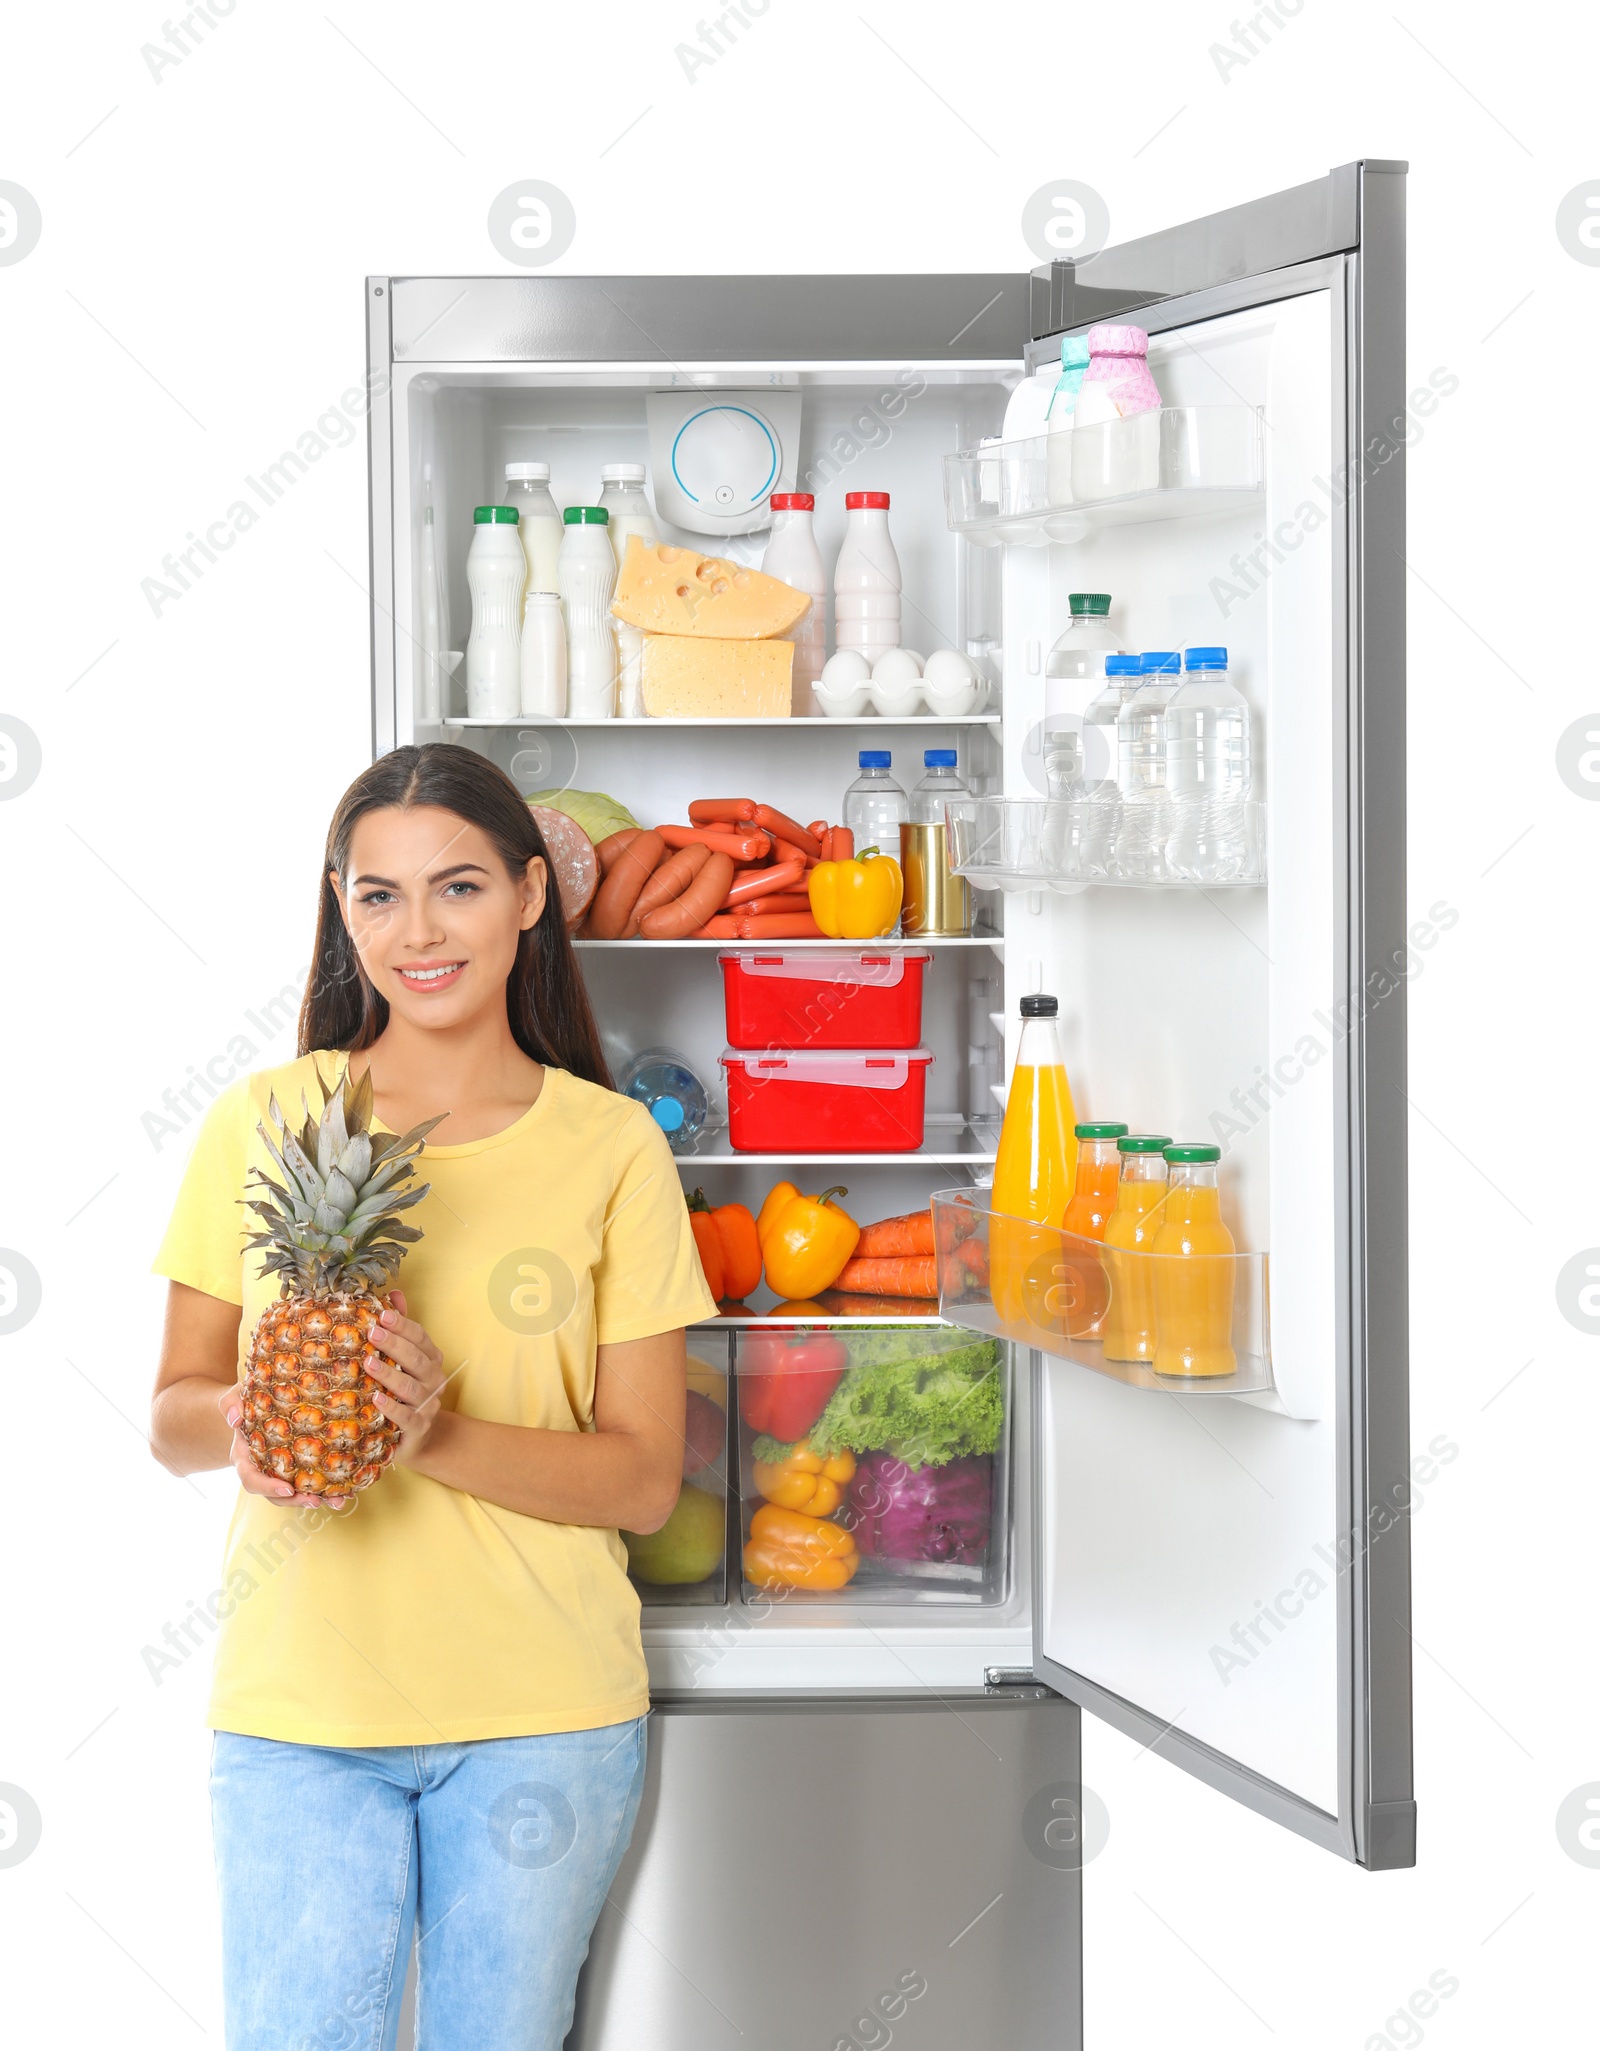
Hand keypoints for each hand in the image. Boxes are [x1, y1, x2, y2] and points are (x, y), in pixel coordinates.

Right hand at [216, 1381, 344, 1509]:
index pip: (251, 1479)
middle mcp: (262, 1469)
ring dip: (314, 1500)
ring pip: (294, 1495)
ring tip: (336, 1501)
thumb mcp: (236, 1396)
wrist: (262, 1399)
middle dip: (295, 1501)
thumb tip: (235, 1420)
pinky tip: (345, 1493)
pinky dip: (327, 1491)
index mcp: (244, 1457)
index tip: (287, 1489)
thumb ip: (230, 1403)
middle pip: (275, 1494)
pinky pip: (310, 1484)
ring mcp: (280, 1471)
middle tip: (315, 1500)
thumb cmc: (249, 1398)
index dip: (267, 1487)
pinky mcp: (298, 1468)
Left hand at [364, 1290, 447, 1465]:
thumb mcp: (403, 1359)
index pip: (420, 1337)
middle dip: (394, 1344)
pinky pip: (408, 1417)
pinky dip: (393, 1409)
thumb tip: (394, 1293)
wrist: (417, 1437)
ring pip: (411, 1387)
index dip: (403, 1325)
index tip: (383, 1314)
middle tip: (372, 1332)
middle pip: (417, 1358)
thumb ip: (401, 1328)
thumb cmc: (404, 1392)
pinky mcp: (420, 1428)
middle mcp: (434, 1379)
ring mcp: (429, 1404)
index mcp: (431, 1359)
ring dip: (390, 1375)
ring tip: (368, 1363)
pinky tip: (376, 1399)